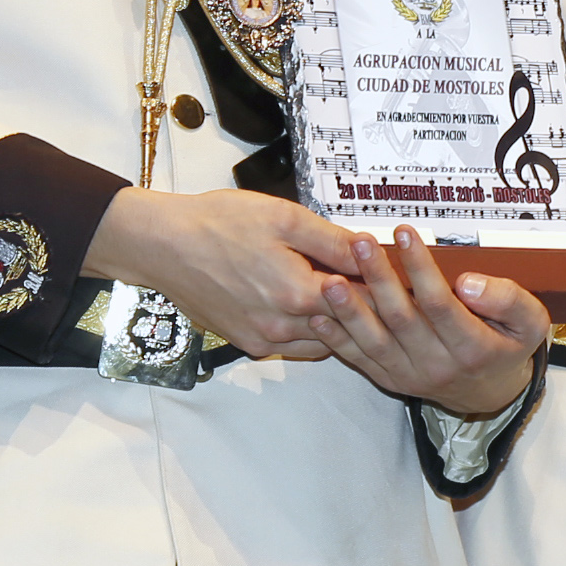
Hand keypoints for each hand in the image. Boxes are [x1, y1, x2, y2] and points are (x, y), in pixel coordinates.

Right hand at [82, 186, 365, 361]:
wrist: (164, 246)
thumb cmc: (221, 223)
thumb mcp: (285, 218)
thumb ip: (332, 240)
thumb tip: (372, 249)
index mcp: (298, 293)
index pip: (362, 300)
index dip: (384, 288)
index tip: (402, 281)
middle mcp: (283, 327)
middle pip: (345, 326)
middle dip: (367, 309)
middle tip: (385, 290)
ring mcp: (264, 341)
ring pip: (322, 341)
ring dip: (339, 324)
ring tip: (350, 297)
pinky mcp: (247, 345)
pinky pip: (293, 347)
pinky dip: (310, 332)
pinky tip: (312, 307)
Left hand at [308, 228, 547, 414]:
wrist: (492, 394)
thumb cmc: (509, 346)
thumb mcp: (530, 323)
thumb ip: (507, 300)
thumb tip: (468, 282)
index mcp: (472, 347)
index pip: (440, 304)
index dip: (420, 269)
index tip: (405, 234)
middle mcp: (437, 365)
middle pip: (401, 319)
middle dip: (378, 278)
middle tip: (361, 243)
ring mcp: (410, 375)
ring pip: (374, 342)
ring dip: (349, 311)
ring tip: (331, 280)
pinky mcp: (390, 380)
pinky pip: (359, 360)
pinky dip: (335, 340)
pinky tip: (317, 315)